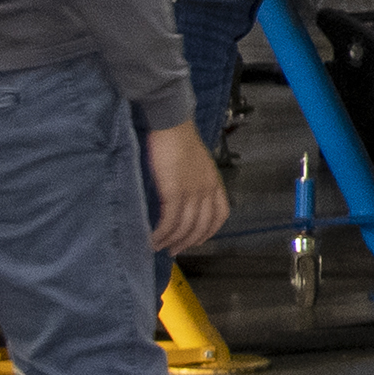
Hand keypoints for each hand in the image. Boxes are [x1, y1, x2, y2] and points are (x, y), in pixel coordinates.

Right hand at [144, 121, 225, 255]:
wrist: (171, 123)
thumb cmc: (178, 139)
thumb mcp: (195, 162)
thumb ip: (195, 180)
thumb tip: (183, 198)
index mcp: (214, 182)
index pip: (220, 214)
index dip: (209, 231)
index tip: (196, 240)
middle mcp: (206, 189)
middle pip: (201, 225)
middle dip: (187, 242)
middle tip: (173, 251)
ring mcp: (192, 192)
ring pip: (185, 227)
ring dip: (171, 241)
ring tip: (158, 247)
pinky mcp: (174, 192)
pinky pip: (170, 221)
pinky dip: (162, 233)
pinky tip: (153, 238)